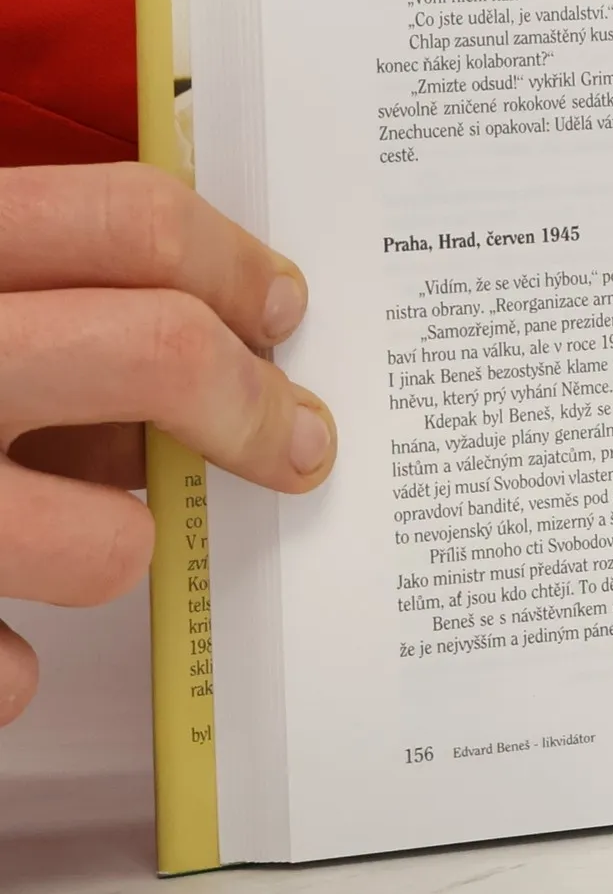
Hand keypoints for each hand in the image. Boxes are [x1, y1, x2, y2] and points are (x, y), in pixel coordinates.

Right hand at [0, 164, 335, 726]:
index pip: (128, 219)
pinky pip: (3, 673)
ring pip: (106, 542)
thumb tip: (212, 346)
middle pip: (154, 350)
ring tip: (75, 534)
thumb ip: (47, 304)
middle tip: (301, 445)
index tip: (289, 314)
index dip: (236, 266)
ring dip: (115, 546)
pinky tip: (1, 646)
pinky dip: (12, 668)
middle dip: (250, 407)